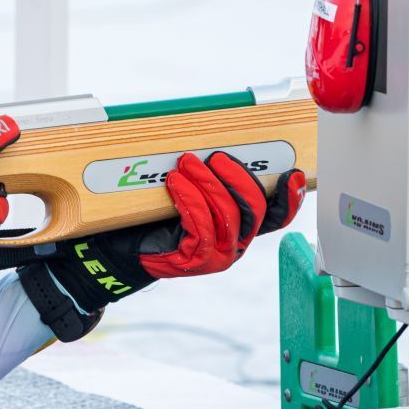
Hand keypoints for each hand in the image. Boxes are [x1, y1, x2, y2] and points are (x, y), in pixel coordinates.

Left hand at [18, 151, 305, 340]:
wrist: (116, 253)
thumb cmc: (150, 220)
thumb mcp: (183, 198)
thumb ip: (206, 181)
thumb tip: (212, 147)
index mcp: (239, 230)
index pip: (276, 217)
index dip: (289, 195)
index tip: (292, 171)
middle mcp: (234, 245)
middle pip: (255, 209)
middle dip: (237, 177)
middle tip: (214, 156)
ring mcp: (215, 256)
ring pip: (228, 215)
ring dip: (208, 184)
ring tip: (186, 164)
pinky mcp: (192, 260)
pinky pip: (201, 226)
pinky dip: (190, 199)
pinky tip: (176, 184)